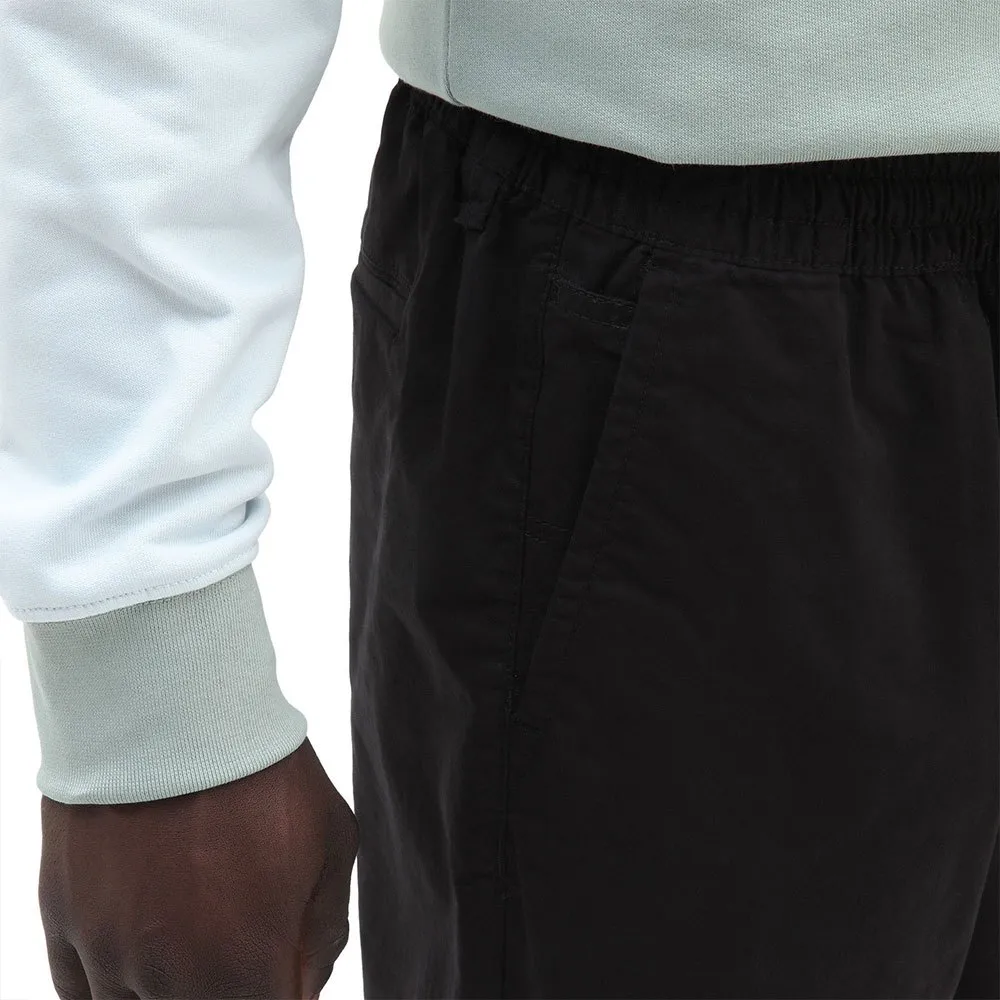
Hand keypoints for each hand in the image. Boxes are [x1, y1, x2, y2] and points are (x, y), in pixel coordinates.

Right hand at [38, 737, 358, 998]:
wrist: (172, 708)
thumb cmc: (262, 773)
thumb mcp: (330, 843)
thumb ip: (322, 931)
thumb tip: (305, 985)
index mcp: (243, 969)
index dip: (281, 993)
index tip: (283, 972)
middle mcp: (167, 981)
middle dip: (229, 988)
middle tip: (238, 944)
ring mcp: (107, 955)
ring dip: (170, 988)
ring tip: (193, 936)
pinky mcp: (63, 921)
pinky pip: (79, 992)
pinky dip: (112, 986)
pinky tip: (140, 954)